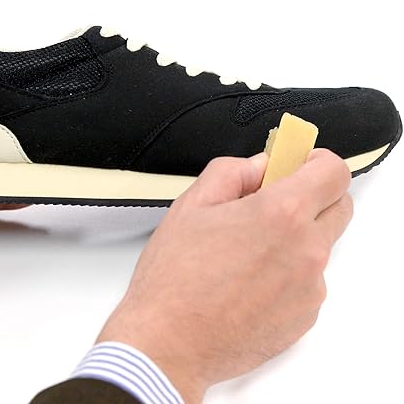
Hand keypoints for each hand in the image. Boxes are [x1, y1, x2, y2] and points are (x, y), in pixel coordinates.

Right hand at [97, 150, 352, 402]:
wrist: (168, 344)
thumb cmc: (173, 281)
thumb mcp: (190, 207)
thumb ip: (231, 172)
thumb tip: (259, 167)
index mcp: (281, 214)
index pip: (333, 172)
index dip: (315, 162)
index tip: (297, 166)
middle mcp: (306, 250)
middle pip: (338, 208)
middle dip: (310, 199)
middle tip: (267, 208)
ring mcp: (310, 287)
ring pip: (319, 248)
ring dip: (294, 242)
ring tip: (242, 258)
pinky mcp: (305, 317)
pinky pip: (307, 283)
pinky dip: (286, 278)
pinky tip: (245, 286)